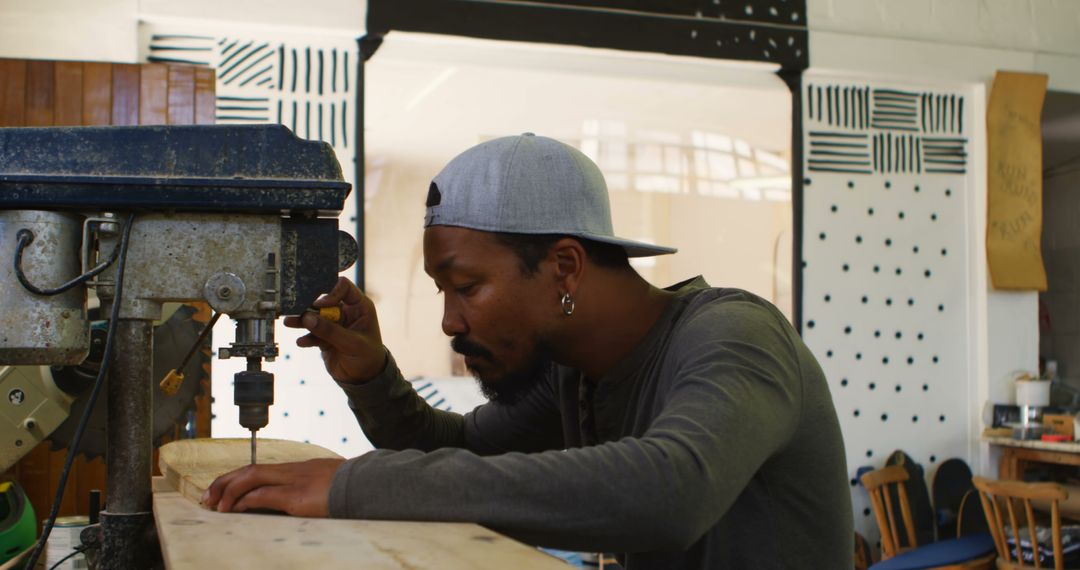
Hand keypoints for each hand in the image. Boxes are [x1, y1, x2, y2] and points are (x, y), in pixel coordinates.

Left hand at [201, 458, 344, 516]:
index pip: (262, 469)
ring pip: (252, 478)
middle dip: (226, 481)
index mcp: (301, 469)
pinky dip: (243, 501)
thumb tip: (309, 502)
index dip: (239, 478)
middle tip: (208, 496)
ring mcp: (295, 482)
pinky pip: (262, 495)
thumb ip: (317, 489)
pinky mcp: (297, 497)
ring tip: (215, 505)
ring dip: (229, 491)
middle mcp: (294, 471)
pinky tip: (232, 509)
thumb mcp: (332, 484)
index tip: (223, 488)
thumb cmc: (356, 488)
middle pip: (251, 469)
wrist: (371, 486)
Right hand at [283, 277, 386, 382]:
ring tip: (289, 322)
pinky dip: (306, 337)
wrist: (364, 377)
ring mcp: (334, 324)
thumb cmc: (368, 356)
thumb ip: (331, 331)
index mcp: (359, 306)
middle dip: (309, 306)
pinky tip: (301, 342)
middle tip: (296, 310)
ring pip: (315, 317)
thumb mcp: (353, 343)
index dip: (331, 293)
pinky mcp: (324, 337)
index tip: (319, 304)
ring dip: (302, 320)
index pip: (343, 288)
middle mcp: (345, 312)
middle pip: (323, 302)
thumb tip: (308, 318)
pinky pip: (312, 334)